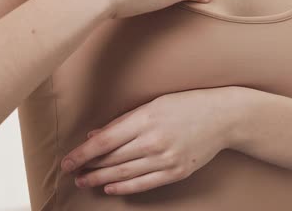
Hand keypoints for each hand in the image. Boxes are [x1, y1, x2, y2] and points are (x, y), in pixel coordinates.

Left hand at [60, 86, 242, 194]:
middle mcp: (154, 141)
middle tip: (73, 173)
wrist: (223, 117)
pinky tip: (110, 187)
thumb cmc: (188, 105)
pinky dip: (125, 187)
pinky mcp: (177, 171)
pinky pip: (144, 183)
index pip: (105, 141)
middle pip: (112, 159)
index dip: (82, 154)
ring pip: (124, 173)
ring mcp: (167, 159)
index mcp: (146, 119)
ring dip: (100, 178)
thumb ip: (124, 121)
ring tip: (85, 181)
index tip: (67, 161)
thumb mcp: (154, 105)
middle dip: (88, 167)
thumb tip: (95, 135)